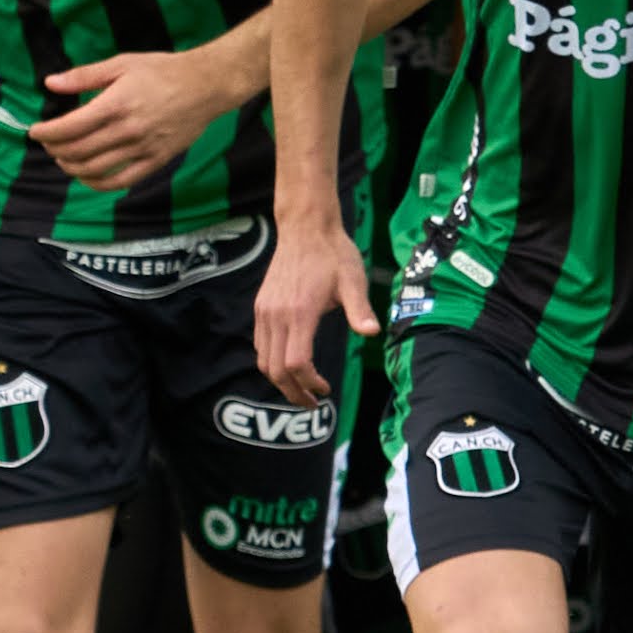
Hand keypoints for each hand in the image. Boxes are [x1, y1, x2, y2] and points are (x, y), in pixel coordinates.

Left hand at [23, 49, 227, 193]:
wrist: (206, 86)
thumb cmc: (163, 70)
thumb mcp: (122, 64)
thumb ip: (84, 76)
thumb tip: (51, 83)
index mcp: (116, 104)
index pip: (70, 127)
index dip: (46, 133)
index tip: (35, 131)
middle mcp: (127, 130)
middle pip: (78, 151)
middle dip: (55, 149)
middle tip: (48, 143)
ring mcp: (142, 149)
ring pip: (95, 170)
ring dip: (71, 168)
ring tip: (63, 159)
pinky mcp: (155, 161)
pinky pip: (121, 181)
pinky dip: (97, 184)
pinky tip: (86, 176)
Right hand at [252, 207, 376, 405]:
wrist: (305, 228)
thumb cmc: (333, 254)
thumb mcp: (353, 280)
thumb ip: (360, 309)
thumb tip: (372, 333)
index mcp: (300, 312)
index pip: (297, 363)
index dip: (309, 384)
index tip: (325, 391)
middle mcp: (276, 315)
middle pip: (276, 369)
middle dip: (292, 392)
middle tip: (311, 404)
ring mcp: (265, 311)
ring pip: (264, 360)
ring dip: (280, 381)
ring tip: (300, 390)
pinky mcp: (261, 307)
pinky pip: (260, 345)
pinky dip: (271, 363)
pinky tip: (289, 365)